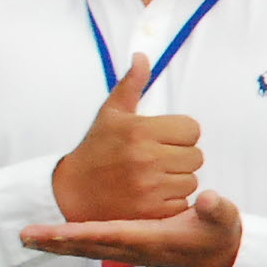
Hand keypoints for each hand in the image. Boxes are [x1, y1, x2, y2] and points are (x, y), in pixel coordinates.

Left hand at [21, 191, 243, 266]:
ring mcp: (130, 250)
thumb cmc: (220, 235)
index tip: (51, 232)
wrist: (222, 257)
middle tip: (24, 236)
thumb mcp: (224, 219)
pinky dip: (72, 244)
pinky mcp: (130, 248)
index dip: (78, 233)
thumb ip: (217, 209)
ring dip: (58, 244)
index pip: (108, 235)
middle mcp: (135, 248)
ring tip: (30, 238)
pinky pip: (94, 247)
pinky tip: (57, 238)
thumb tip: (208, 198)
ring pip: (86, 249)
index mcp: (151, 239)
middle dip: (55, 242)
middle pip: (87, 246)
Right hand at [50, 55, 202, 221]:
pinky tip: (151, 195)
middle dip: (181, 157)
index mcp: (140, 131)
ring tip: (153, 177)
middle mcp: (146, 158)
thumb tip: (141, 55)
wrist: (69, 192)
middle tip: (158, 160)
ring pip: (191, 180)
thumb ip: (131, 85)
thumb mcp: (110, 114)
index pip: (192, 129)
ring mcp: (149, 186)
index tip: (163, 139)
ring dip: (177, 180)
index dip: (181, 134)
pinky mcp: (150, 211)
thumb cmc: (95, 150)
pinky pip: (181, 203)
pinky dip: (171, 201)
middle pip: (196, 156)